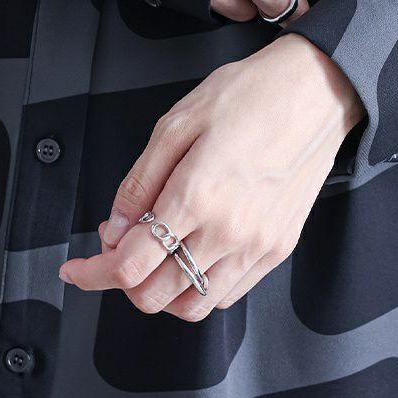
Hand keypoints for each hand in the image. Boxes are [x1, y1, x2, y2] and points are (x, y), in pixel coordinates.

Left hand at [58, 33, 365, 319]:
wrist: (317, 90)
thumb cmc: (252, 94)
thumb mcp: (178, 121)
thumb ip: (140, 181)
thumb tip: (116, 228)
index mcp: (196, 196)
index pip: (129, 266)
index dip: (93, 272)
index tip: (79, 267)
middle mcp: (228, 231)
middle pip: (155, 297)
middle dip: (122, 283)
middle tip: (116, 254)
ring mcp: (257, 245)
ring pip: (194, 307)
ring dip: (163, 292)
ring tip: (156, 258)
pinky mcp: (279, 247)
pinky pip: (230, 293)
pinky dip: (201, 288)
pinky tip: (193, 256)